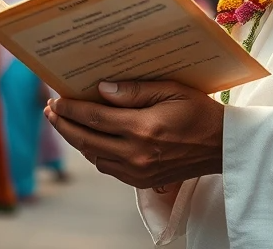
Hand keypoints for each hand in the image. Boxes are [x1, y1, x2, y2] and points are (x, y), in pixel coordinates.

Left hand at [45, 80, 222, 189]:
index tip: (56, 100)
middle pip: (86, 140)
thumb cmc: (199, 112)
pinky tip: (90, 139)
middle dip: (64, 125)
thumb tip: (101, 90)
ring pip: (94, 156)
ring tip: (66, 123)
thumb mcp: (170, 90)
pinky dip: (94, 153)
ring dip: (76, 140)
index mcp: (142, 129)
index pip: (94, 118)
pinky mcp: (142, 181)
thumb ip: (134, 90)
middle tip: (51, 111)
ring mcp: (138, 172)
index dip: (71, 109)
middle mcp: (136, 154)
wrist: (221, 147)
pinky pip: (108, 168)